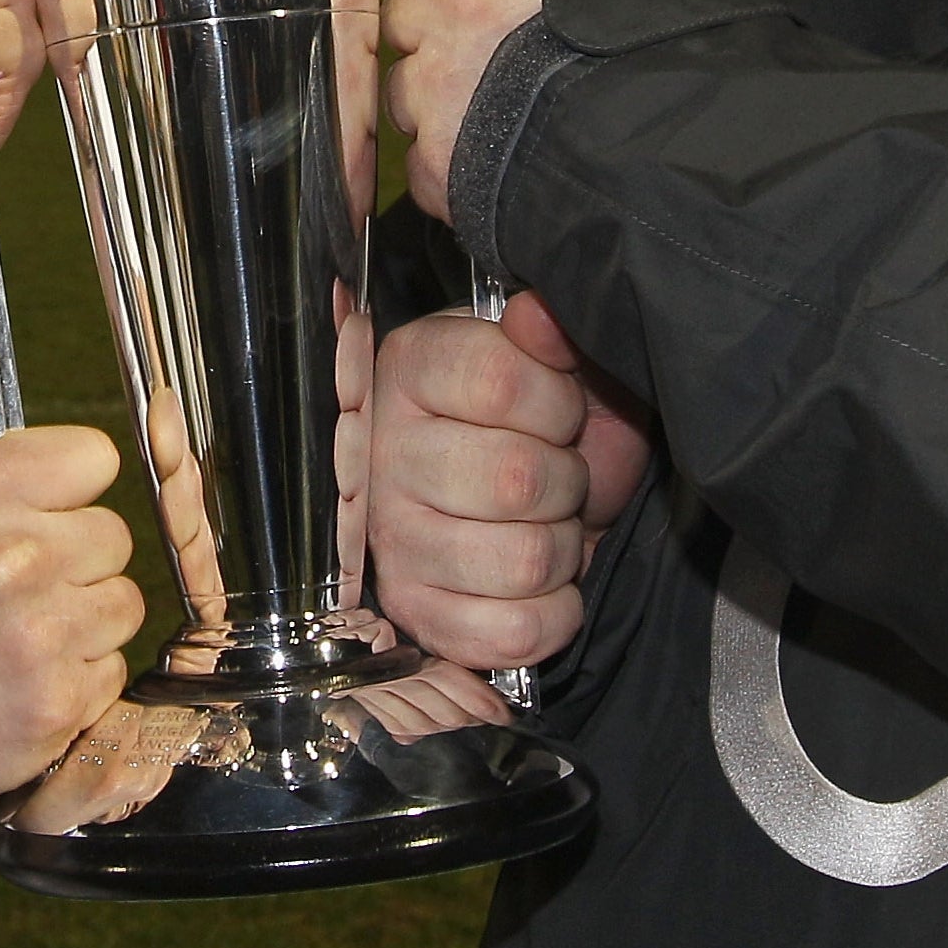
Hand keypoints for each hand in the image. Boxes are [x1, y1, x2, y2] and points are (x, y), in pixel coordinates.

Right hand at [0, 322, 140, 827]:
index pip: (94, 457)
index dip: (64, 485)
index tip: (31, 511)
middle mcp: (13, 561)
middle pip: (114, 532)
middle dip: (72, 554)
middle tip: (11, 582)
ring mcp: (40, 638)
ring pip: (122, 602)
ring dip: (82, 615)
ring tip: (16, 630)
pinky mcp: (58, 705)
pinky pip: (113, 669)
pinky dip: (78, 676)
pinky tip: (21, 676)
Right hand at [369, 294, 649, 671]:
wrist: (532, 500)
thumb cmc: (541, 423)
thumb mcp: (561, 360)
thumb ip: (553, 330)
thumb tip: (536, 315)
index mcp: (408, 369)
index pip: (499, 382)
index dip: (557, 403)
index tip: (558, 411)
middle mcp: (381, 455)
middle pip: (516, 479)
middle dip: (566, 481)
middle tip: (554, 474)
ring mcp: (391, 542)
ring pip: (524, 561)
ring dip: (563, 548)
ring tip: (544, 524)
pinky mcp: (416, 615)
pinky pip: (516, 632)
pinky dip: (556, 612)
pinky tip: (541, 580)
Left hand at [379, 0, 678, 221]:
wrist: (686, 144)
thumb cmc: (671, 42)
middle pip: (408, 2)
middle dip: (443, 26)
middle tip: (503, 49)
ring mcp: (440, 80)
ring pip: (405, 81)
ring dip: (442, 97)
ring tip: (514, 111)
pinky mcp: (439, 156)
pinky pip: (424, 155)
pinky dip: (454, 163)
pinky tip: (508, 158)